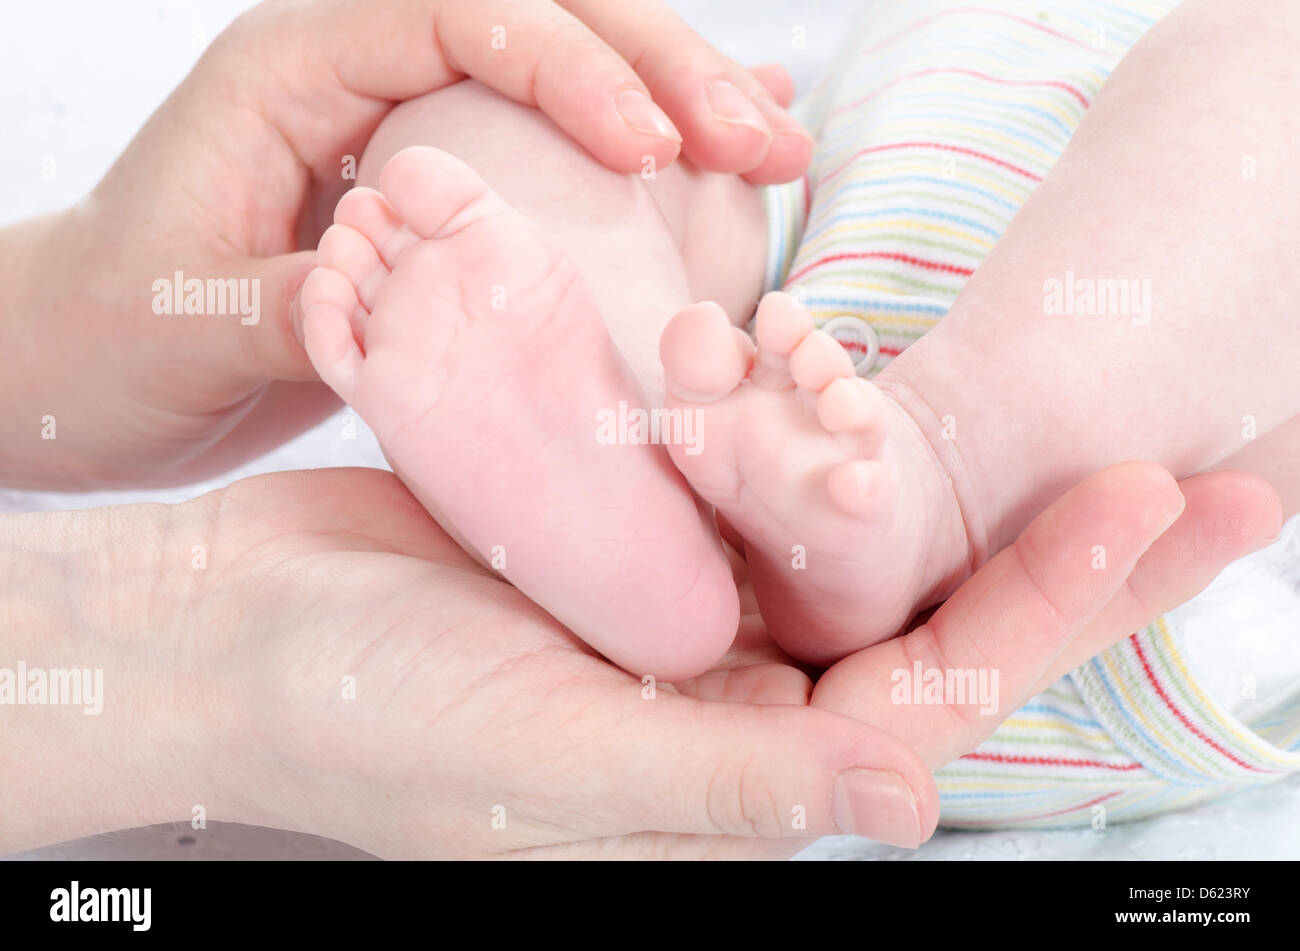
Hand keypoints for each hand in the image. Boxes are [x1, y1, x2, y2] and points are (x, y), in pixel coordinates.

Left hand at [0, 0, 809, 489]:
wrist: (84, 360)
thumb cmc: (109, 332)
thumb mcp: (192, 323)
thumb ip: (313, 301)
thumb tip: (436, 299)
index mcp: (296, 64)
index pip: (462, 15)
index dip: (573, 68)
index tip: (658, 152)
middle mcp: (363, 71)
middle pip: (543, 20)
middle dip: (666, 71)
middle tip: (767, 142)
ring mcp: (411, 122)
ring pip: (568, 72)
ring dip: (680, 102)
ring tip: (778, 149)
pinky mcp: (440, 183)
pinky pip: (556, 143)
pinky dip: (644, 144)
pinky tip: (725, 159)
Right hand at [0, 464, 1276, 857]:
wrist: (234, 634)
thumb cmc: (364, 723)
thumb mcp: (546, 772)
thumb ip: (727, 790)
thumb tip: (913, 800)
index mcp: (738, 773)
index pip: (933, 696)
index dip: (1051, 604)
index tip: (1154, 507)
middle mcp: (737, 699)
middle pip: (932, 615)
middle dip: (1059, 544)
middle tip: (1196, 467)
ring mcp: (693, 612)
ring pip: (860, 542)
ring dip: (961, 475)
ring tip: (1080, 399)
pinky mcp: (642, 537)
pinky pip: (760, 484)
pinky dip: (825, 430)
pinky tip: (888, 374)